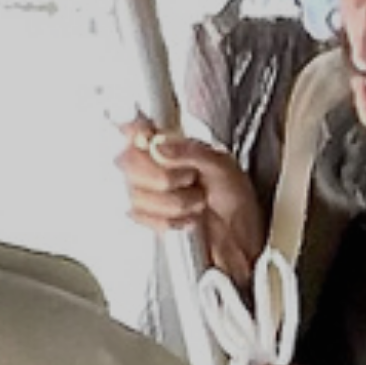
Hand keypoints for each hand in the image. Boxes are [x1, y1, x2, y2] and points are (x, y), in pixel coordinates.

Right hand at [115, 119, 264, 285]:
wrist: (238, 236)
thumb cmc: (234, 197)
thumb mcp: (221, 165)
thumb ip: (189, 151)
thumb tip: (158, 146)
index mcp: (170, 143)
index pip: (134, 128)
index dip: (135, 132)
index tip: (148, 140)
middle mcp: (152, 164)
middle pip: (127, 163)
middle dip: (163, 177)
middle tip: (190, 179)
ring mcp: (146, 191)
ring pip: (134, 194)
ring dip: (173, 202)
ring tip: (196, 201)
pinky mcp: (146, 217)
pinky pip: (140, 217)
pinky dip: (169, 220)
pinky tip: (187, 218)